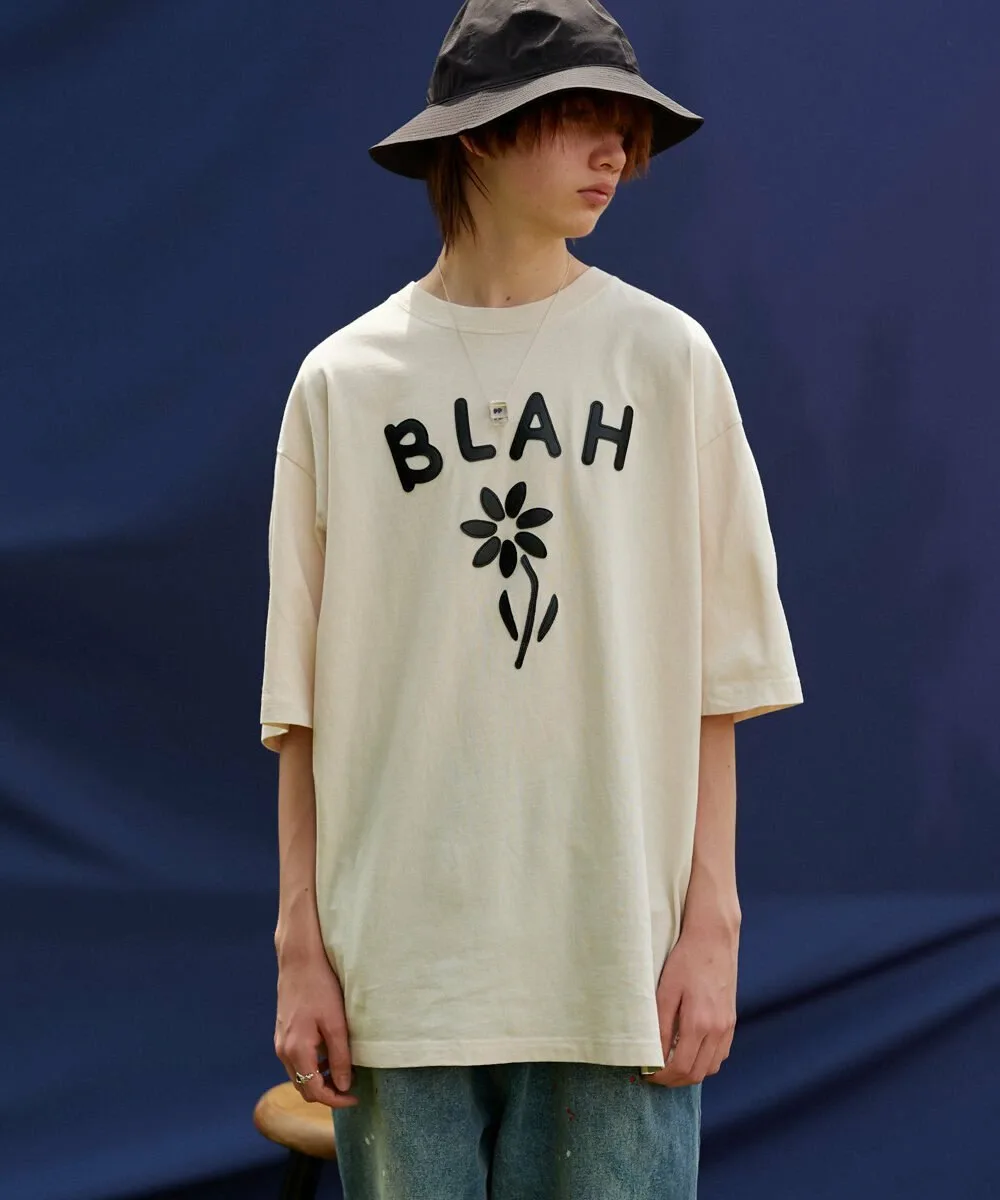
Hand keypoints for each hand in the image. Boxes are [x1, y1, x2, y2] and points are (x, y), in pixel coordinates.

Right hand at [274, 949, 358, 1108]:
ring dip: (319, 1080)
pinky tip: (329, 1053)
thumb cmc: (320, 987)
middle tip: (351, 1087)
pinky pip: (295, 1061)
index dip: (336, 1100)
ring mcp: (280, 1042)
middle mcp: (283, 1051)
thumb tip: (343, 1086)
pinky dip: (312, 1066)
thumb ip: (340, 1057)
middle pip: (303, 1088)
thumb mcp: (336, 1023)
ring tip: (343, 1070)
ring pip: (298, 1075)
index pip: (314, 1091)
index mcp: (296, 1051)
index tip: (355, 1097)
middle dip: (327, 1093)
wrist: (299, 960)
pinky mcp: (282, 1033)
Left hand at [643, 927, 737, 1087]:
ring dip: (690, 1073)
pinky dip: (705, 1062)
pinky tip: (691, 1052)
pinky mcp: (732, 1021)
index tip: (647, 1074)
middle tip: (656, 1075)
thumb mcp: (666, 990)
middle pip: (697, 1073)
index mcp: (699, 1023)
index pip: (680, 1067)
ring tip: (670, 1066)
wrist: (713, 939)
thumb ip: (660, 1025)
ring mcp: (727, 1027)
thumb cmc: (686, 961)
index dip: (662, 1077)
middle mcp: (717, 1030)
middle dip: (674, 1080)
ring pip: (711, 1068)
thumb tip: (653, 1054)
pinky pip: (721, 1054)